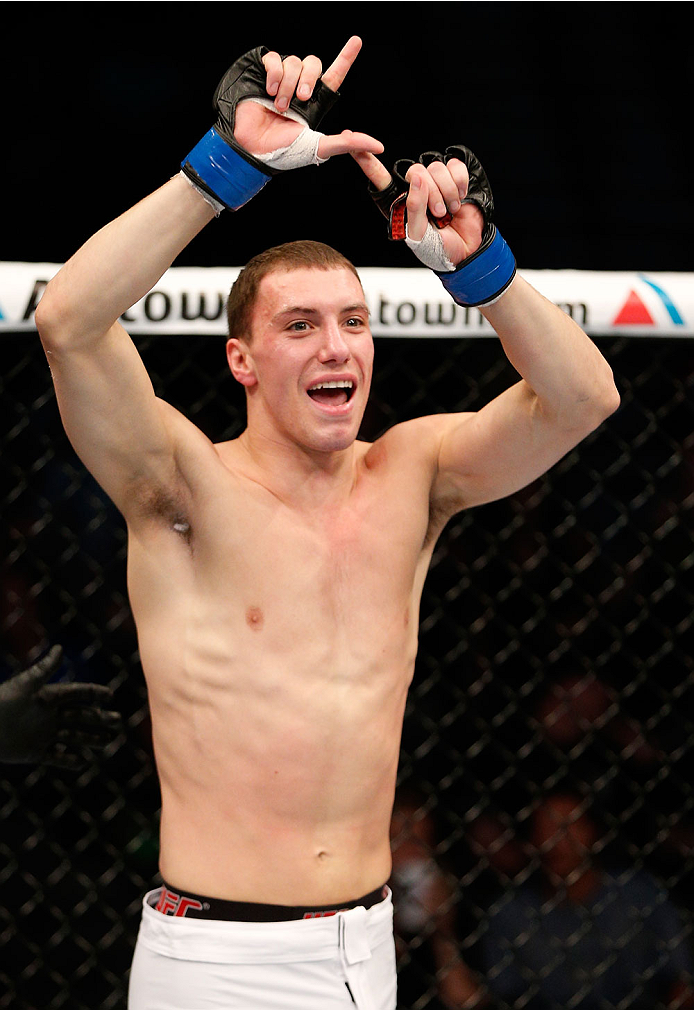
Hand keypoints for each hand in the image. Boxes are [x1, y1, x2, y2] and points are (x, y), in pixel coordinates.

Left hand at [0, 646, 121, 768]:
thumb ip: (44, 669)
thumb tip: (59, 648)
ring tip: (109, 740)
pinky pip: (57, 758)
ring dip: (92, 738)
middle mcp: (50, 715)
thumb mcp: (25, 685)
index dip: (94, 693)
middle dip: (100, 719)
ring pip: (74, 737)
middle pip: (81, 716)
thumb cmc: (1, 702)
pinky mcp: (35, 753)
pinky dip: (70, 761)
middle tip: (118, 721)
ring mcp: (44, 735)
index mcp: (49, 697)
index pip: (78, 694)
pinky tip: (83, 763)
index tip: (110, 695)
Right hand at [234, 37, 383, 160]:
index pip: (334, 75)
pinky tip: (270, 90)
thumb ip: (348, 144)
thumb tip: (379, 146)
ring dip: (288, 83)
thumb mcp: (320, 147)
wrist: (254, 149)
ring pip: (293, 61)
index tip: (357, 41)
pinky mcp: (263, 75)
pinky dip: (274, 72)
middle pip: (313, 63)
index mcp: (315, 103)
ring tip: (279, 105)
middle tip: (300, 99)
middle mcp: (299, 88)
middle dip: (309, 78)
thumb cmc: (285, 152)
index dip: (345, 57)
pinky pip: (273, 58)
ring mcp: (281, 81)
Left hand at [352, 151, 483, 264]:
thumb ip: (415, 206)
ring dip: (447, 191)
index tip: (352, 143)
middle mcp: (415, 188)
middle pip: (416, 171)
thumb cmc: (436, 247)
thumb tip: (417, 178)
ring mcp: (435, 182)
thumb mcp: (418, 233)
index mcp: (400, 203)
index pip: (380, 179)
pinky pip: (455, 165)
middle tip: (439, 212)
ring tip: (450, 210)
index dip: (367, 161)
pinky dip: (460, 182)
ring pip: (437, 167)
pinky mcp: (454, 177)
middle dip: (431, 192)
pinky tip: (460, 196)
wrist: (465, 250)